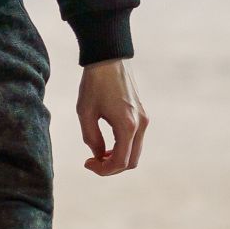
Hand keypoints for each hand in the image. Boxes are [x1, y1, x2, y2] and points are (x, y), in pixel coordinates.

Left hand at [76, 62, 147, 176]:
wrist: (109, 58)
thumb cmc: (95, 83)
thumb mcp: (85, 112)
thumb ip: (91, 138)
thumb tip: (98, 154)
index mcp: (127, 126)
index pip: (120, 162)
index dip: (103, 170)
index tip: (87, 163)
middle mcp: (140, 124)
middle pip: (132, 162)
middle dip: (112, 167)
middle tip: (93, 162)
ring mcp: (144, 119)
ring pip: (135, 152)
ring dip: (118, 158)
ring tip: (98, 153)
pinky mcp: (142, 114)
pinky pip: (136, 140)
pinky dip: (123, 147)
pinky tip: (107, 143)